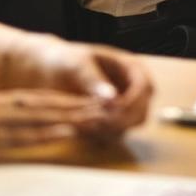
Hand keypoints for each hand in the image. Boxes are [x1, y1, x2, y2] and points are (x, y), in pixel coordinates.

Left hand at [5, 35, 152, 138]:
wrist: (49, 70)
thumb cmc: (65, 59)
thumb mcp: (78, 64)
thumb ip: (93, 79)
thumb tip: (111, 98)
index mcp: (132, 68)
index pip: (145, 87)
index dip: (133, 101)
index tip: (112, 110)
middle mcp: (132, 88)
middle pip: (141, 111)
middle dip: (122, 120)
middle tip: (97, 124)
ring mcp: (122, 105)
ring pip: (129, 126)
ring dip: (111, 130)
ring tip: (85, 125)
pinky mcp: (109, 120)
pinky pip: (114, 133)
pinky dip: (101, 135)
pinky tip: (82, 129)